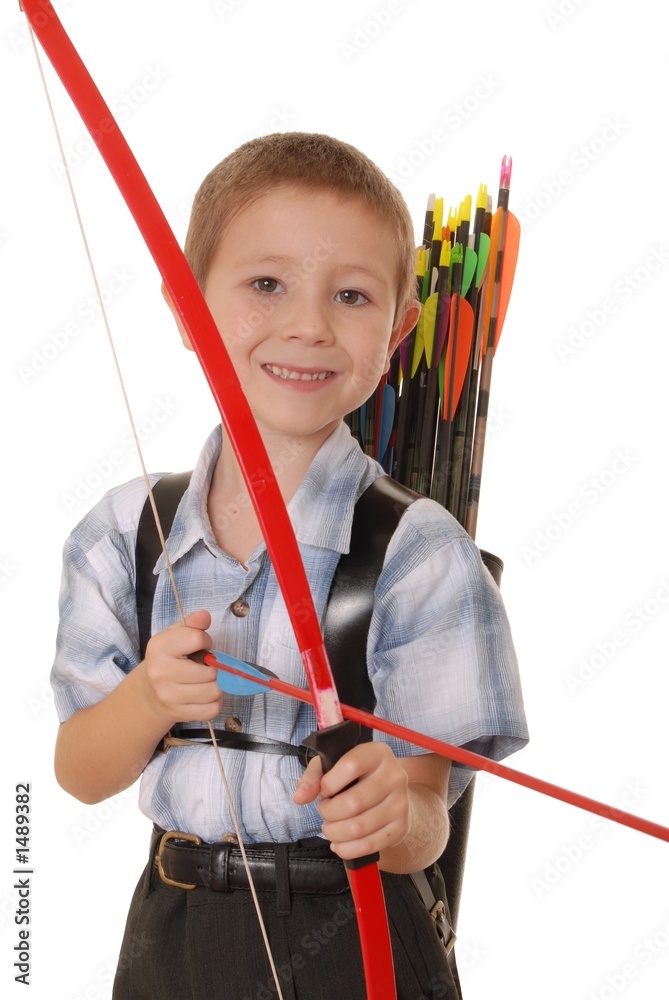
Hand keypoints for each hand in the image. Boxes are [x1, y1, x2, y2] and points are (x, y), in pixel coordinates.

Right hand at [141, 609, 221, 725]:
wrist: (149, 692)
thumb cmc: (168, 659)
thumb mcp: (175, 635)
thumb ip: (192, 623)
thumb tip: (205, 615)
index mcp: (159, 648)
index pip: (198, 638)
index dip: (205, 641)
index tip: (200, 645)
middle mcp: (160, 673)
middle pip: (211, 671)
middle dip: (214, 667)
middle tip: (203, 666)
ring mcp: (169, 696)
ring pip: (214, 691)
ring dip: (216, 685)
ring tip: (205, 680)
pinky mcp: (179, 714)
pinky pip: (213, 709)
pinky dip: (214, 702)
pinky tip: (204, 695)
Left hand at [293, 742, 410, 860]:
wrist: (390, 795)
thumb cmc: (357, 777)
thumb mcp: (334, 766)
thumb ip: (314, 776)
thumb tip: (300, 797)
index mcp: (377, 753)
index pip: (351, 765)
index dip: (329, 782)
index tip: (323, 790)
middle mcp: (394, 776)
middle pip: (353, 802)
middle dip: (328, 812)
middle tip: (325, 811)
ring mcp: (400, 803)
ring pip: (358, 827)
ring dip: (334, 832)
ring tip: (330, 827)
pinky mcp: (400, 827)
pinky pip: (368, 845)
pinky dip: (346, 849)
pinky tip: (340, 843)